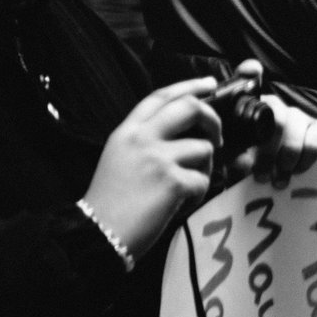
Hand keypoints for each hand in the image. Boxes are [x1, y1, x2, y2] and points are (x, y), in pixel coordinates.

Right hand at [82, 77, 222, 260]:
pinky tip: (178, 205)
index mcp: (126, 131)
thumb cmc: (112, 200)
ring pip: (204, 148)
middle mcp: (141, 139)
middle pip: (190, 107)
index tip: (210, 84)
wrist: (98, 233)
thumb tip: (189, 132)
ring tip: (184, 188)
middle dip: (213, 119)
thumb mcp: (120, 157)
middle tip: (217, 137)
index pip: (160, 96)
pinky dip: (197, 195)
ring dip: (203, 170)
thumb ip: (147, 139)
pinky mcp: (173, 181)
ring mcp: (158, 158)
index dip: (189, 86)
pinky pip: (204, 180)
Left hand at [221, 59, 316, 185]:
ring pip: (295, 128)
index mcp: (249, 108)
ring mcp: (299, 116)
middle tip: (261, 174)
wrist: (277, 179)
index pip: (250, 79)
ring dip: (286, 158)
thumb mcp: (234, 164)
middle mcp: (275, 107)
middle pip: (275, 116)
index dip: (251, 73)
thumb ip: (234, 161)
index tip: (252, 72)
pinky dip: (306, 157)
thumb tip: (244, 164)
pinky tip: (297, 170)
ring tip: (279, 179)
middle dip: (267, 150)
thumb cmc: (251, 168)